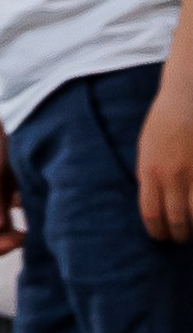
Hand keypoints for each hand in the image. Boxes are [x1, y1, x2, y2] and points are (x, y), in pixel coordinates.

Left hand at [140, 85, 192, 242]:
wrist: (187, 96)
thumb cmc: (164, 121)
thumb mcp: (146, 148)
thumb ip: (148, 176)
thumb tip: (152, 202)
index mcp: (151, 171)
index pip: (152, 215)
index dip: (158, 231)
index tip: (162, 235)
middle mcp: (173, 175)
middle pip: (177, 220)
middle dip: (180, 234)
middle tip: (183, 235)